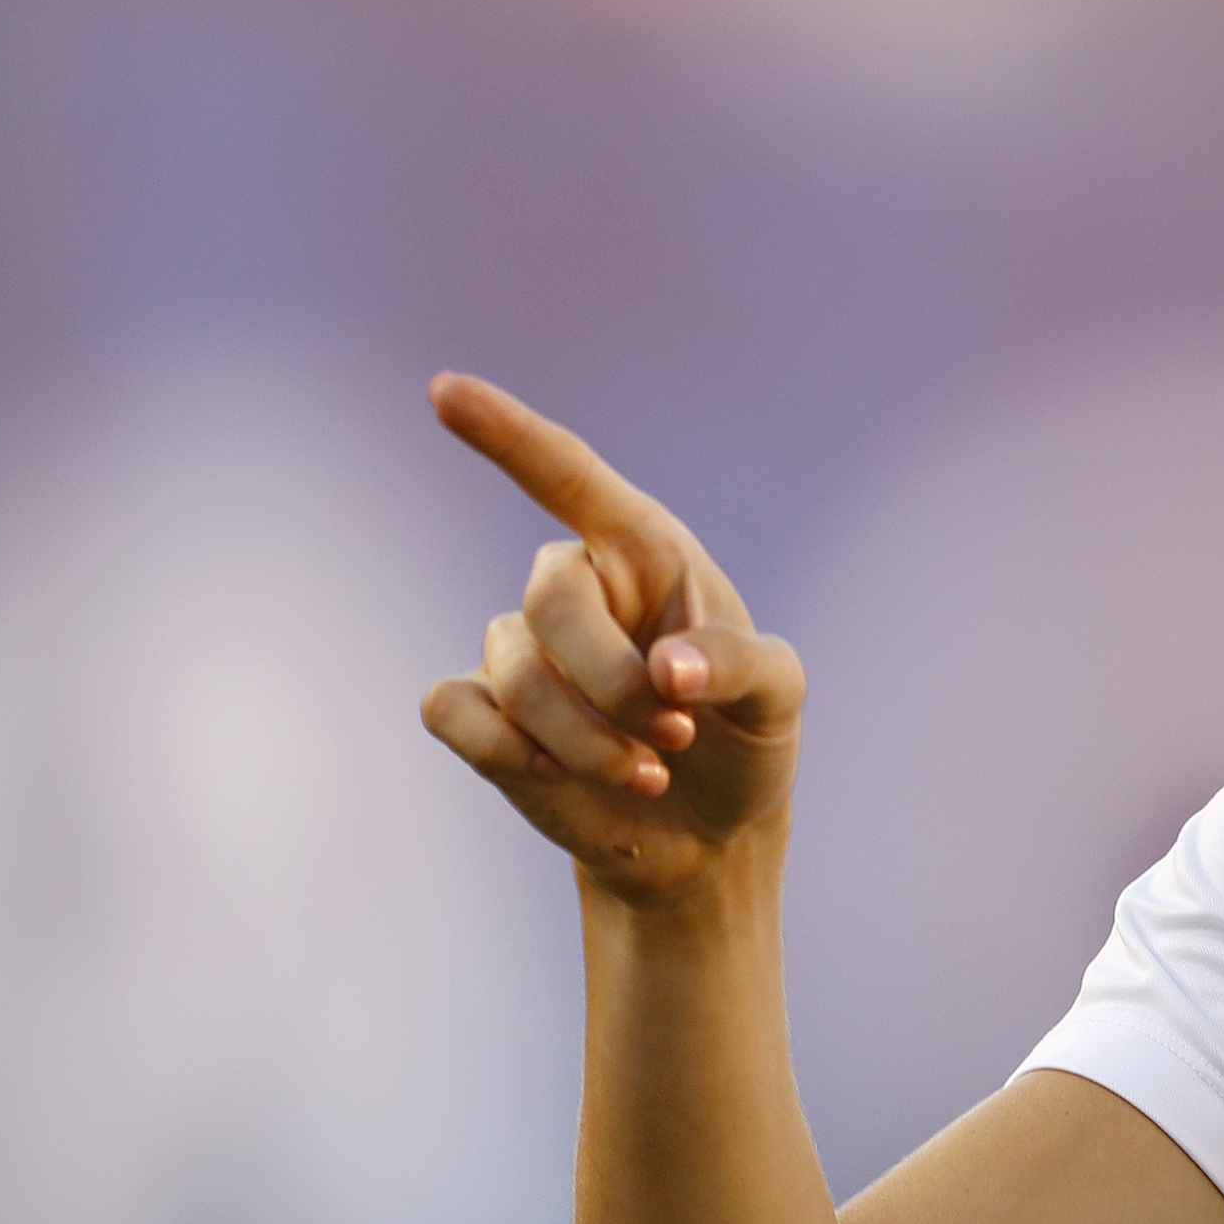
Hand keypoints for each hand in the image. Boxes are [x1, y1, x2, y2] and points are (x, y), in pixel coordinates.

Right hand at [420, 373, 804, 900]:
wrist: (706, 832)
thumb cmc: (744, 739)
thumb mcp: (779, 697)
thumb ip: (741, 665)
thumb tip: (669, 670)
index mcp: (644, 551)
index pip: (568, 476)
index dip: (506, 433)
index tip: (444, 390)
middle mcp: (575, 587)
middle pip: (550, 600)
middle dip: (614, 682)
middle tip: (674, 734)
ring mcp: (519, 649)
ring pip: (513, 674)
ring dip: (584, 739)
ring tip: (648, 769)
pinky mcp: (481, 712)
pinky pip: (452, 712)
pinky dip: (509, 753)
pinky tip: (558, 776)